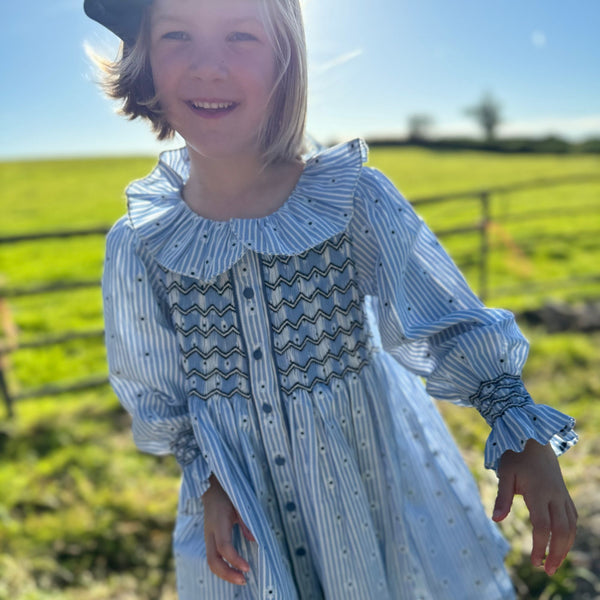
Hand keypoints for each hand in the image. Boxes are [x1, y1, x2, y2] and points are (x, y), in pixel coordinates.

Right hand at [202, 474, 254, 584]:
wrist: (212, 488)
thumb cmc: (228, 495)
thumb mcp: (239, 504)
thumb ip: (246, 521)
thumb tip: (254, 539)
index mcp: (218, 523)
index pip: (224, 547)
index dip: (235, 559)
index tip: (247, 567)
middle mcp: (210, 533)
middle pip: (213, 560)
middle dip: (227, 574)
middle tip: (244, 580)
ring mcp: (208, 537)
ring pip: (211, 562)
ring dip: (225, 574)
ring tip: (241, 579)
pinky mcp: (210, 540)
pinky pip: (213, 558)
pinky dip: (222, 568)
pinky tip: (234, 570)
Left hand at [492, 439, 576, 574]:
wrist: (533, 438)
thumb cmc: (515, 456)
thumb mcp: (504, 473)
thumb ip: (502, 497)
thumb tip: (495, 520)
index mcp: (539, 491)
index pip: (542, 526)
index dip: (540, 546)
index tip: (533, 562)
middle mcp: (555, 495)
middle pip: (562, 530)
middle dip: (557, 553)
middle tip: (547, 571)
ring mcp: (562, 494)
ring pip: (571, 526)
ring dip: (565, 546)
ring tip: (555, 563)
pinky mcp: (564, 493)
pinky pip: (572, 517)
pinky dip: (569, 533)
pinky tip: (562, 543)